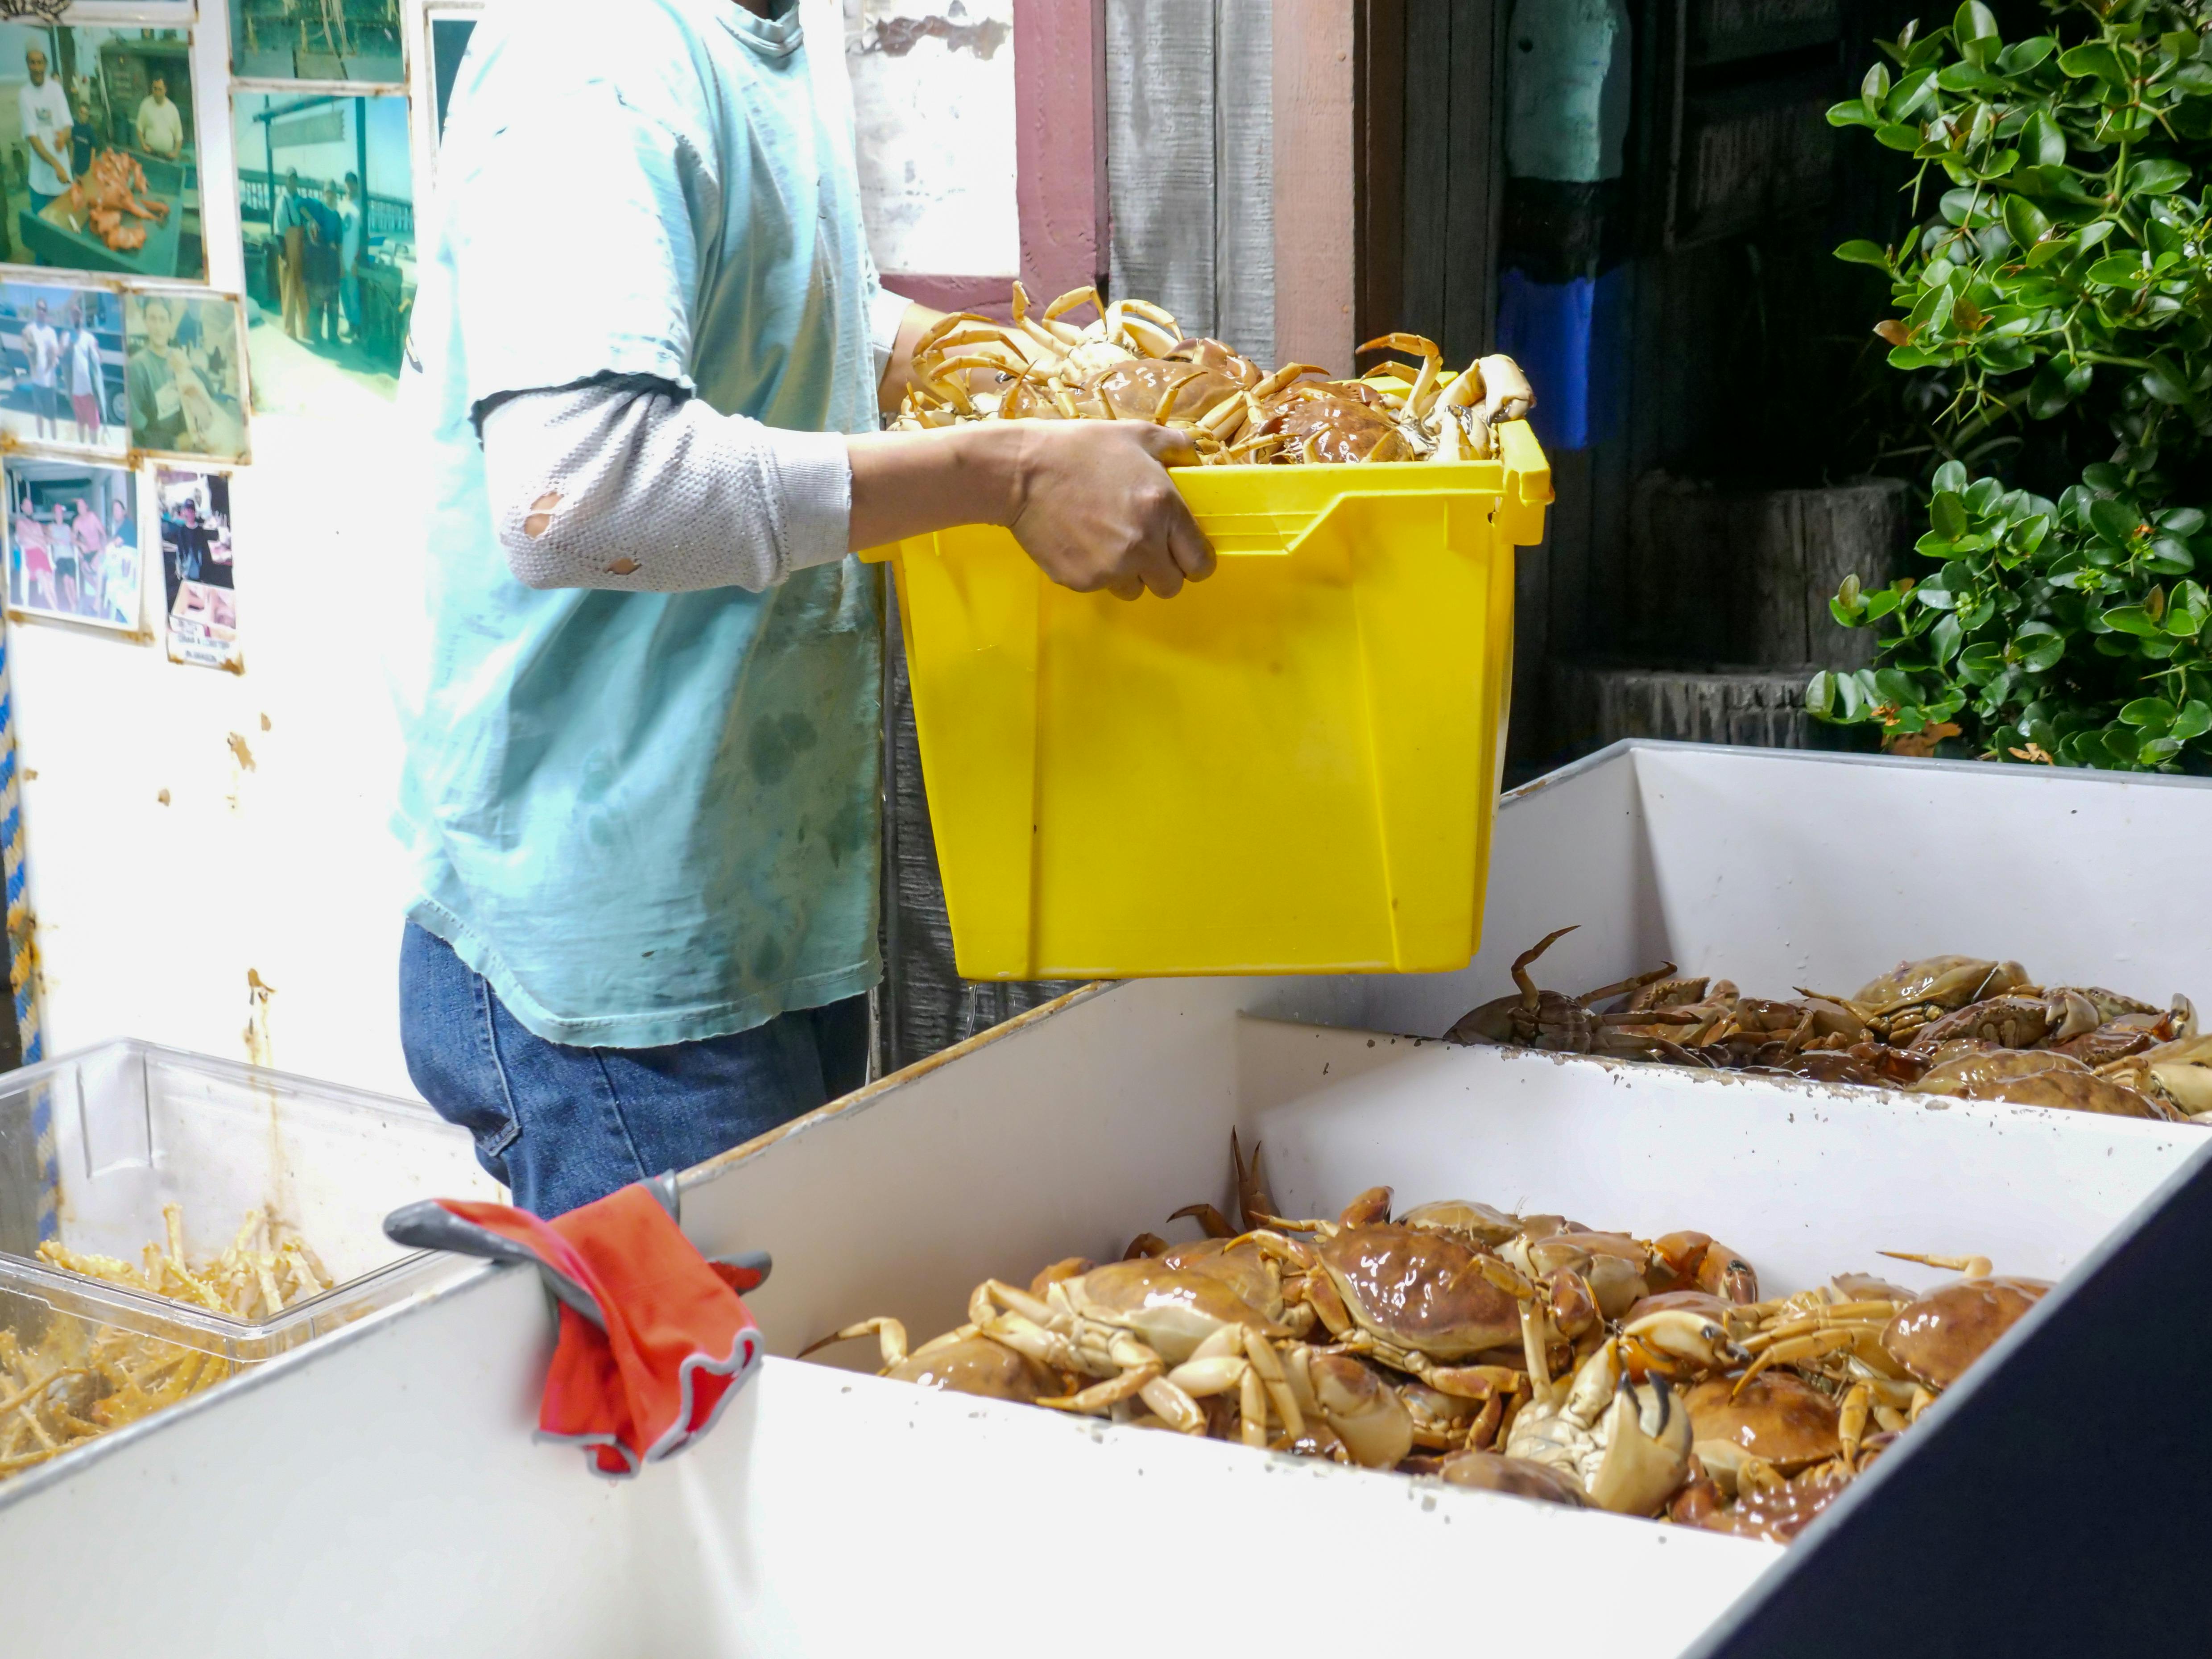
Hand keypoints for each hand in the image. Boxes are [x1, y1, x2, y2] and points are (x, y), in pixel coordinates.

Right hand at [1004, 420, 1214, 600]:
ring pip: (1135, 590)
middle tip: (1146, 548)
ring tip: (1109, 542)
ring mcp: (1110, 568)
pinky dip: (1097, 571)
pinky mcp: (1081, 581)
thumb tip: (1197, 460)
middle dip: (1163, 570)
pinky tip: (1082, 541)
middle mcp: (1143, 545)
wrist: (1021, 471)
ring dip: (1130, 573)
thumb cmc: (1080, 448)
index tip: (1184, 553)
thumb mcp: (1137, 434)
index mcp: (1164, 510)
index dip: (1195, 560)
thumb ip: (1177, 446)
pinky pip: (1102, 587)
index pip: (1200, 562)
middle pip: (1171, 585)